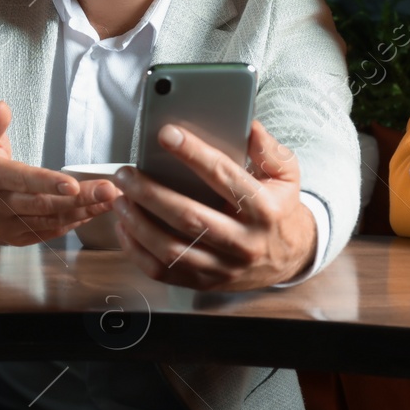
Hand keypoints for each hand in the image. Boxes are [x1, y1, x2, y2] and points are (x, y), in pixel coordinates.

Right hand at [0, 101, 114, 243]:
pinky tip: (91, 212)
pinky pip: (47, 232)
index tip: (73, 184)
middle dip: (80, 199)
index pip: (22, 179)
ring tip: (109, 200)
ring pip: (50, 221)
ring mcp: (7, 225)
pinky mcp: (16, 238)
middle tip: (108, 190)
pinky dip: (71, 224)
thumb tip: (3, 107)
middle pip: (43, 204)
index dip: (48, 183)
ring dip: (83, 212)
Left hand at [113, 120, 315, 289]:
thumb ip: (268, 150)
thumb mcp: (285, 175)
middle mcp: (244, 242)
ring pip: (171, 249)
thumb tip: (247, 126)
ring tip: (120, 199)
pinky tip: (126, 227)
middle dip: (150, 193)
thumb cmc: (278, 209)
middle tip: (126, 173)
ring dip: (138, 223)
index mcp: (264, 210)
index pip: (225, 178)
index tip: (166, 134)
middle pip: (189, 217)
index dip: (194, 154)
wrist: (290, 256)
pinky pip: (163, 271)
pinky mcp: (206, 282)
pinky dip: (137, 250)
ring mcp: (224, 267)